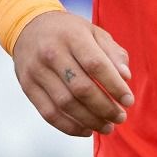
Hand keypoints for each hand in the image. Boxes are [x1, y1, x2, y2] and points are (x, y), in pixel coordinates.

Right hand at [11, 11, 133, 136]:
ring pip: (65, 104)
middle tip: (120, 117)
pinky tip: (86, 130)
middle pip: (81, 88)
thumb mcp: (94, 32)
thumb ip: (113, 53)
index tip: (128, 101)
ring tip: (107, 127)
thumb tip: (125, 77)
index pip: (96, 65)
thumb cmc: (69, 32)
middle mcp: (51, 53)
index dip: (114, 86)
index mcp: (72, 36)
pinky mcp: (27, 86)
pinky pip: (49, 113)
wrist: (27, 26)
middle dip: (105, 108)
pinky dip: (70, 126)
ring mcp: (36, 71)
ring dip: (90, 120)